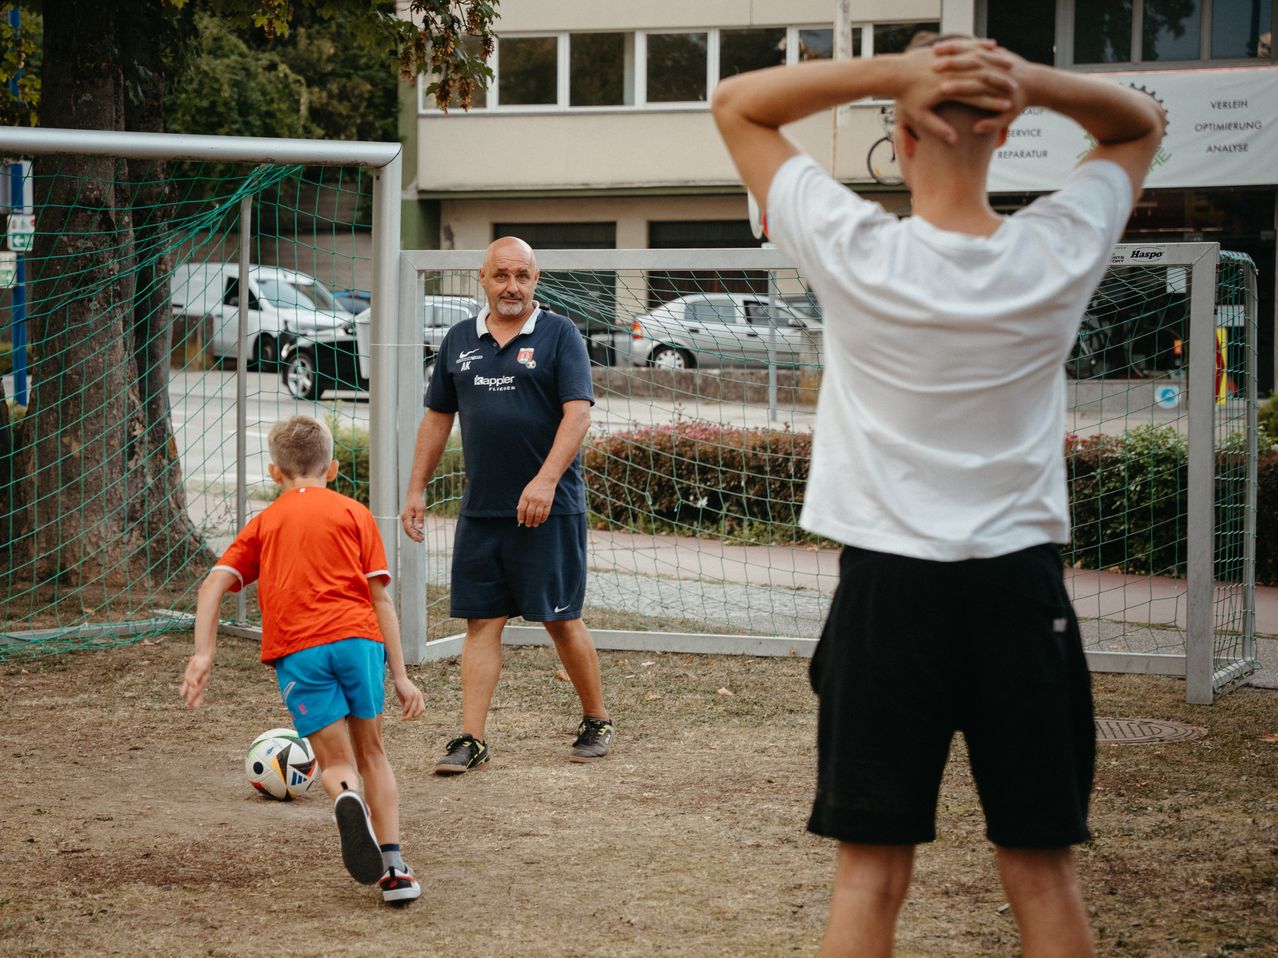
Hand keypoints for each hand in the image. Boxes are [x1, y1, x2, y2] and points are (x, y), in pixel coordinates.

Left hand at [180, 653, 211, 708]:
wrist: (203, 656)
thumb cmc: (204, 662)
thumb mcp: (201, 669)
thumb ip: (196, 677)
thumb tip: (193, 685)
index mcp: (203, 681)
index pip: (197, 691)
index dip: (194, 698)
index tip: (192, 704)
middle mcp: (198, 682)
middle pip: (196, 693)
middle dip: (194, 700)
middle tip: (191, 708)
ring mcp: (194, 680)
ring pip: (191, 691)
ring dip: (190, 697)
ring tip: (188, 705)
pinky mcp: (189, 677)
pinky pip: (186, 685)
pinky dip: (184, 690)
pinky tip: (181, 695)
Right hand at [394, 674, 424, 719]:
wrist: (399, 678)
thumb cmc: (402, 688)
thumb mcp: (405, 698)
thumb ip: (407, 704)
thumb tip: (406, 714)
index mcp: (419, 696)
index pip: (422, 708)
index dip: (417, 714)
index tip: (410, 717)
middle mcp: (419, 696)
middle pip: (420, 710)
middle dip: (414, 716)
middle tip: (406, 719)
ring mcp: (415, 695)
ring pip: (413, 709)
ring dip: (408, 715)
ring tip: (403, 719)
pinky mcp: (409, 695)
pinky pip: (408, 706)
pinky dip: (405, 711)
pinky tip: (402, 713)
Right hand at [400, 490, 426, 542]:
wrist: (414, 494)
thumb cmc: (418, 500)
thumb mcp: (420, 509)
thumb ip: (420, 518)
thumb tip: (420, 528)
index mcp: (406, 517)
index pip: (409, 529)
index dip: (414, 535)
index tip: (419, 539)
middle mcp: (404, 518)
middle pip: (407, 531)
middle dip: (414, 536)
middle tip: (421, 540)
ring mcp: (405, 518)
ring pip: (408, 529)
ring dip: (414, 534)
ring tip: (422, 538)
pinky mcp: (408, 518)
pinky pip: (410, 526)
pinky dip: (414, 530)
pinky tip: (420, 533)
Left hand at [516, 475, 555, 527]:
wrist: (546, 480)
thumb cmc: (534, 486)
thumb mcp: (526, 492)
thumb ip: (523, 501)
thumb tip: (522, 513)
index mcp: (526, 496)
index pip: (522, 509)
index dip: (521, 517)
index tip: (521, 521)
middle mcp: (533, 499)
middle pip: (530, 514)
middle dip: (528, 521)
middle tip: (528, 525)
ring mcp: (541, 501)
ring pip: (537, 515)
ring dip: (535, 522)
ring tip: (534, 525)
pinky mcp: (548, 503)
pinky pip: (545, 513)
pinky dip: (543, 518)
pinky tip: (540, 521)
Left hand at [894, 39, 1016, 142]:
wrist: (895, 74)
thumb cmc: (907, 98)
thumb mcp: (920, 116)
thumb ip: (937, 128)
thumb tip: (954, 140)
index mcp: (945, 91)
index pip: (975, 98)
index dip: (992, 103)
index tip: (1008, 106)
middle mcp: (949, 74)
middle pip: (980, 79)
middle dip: (999, 83)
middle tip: (1016, 88)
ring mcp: (948, 61)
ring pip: (978, 60)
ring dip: (995, 63)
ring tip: (1011, 67)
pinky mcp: (947, 51)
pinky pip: (968, 47)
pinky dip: (982, 48)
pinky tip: (996, 49)